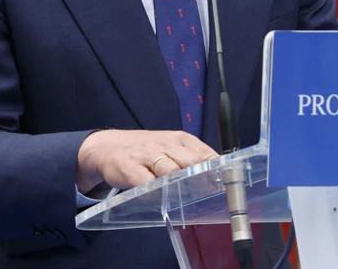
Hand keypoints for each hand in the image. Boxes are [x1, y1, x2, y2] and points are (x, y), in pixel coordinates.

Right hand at [76, 129, 217, 193]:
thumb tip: (219, 176)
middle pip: (191, 161)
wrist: (108, 146)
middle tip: (211, 195)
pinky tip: (161, 198)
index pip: (206, 153)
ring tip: (189, 198)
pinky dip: (155, 191)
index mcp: (181, 140)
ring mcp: (147, 156)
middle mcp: (166, 145)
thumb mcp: (172, 147)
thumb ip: (193, 159)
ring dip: (180, 185)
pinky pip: (146, 182)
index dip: (218, 169)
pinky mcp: (130, 168)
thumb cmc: (147, 150)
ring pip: (170, 170)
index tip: (228, 183)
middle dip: (202, 179)